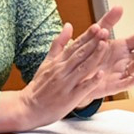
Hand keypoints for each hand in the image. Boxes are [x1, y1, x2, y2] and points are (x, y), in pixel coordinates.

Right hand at [0, 6, 133, 130]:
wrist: (28, 108)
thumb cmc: (39, 85)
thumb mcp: (47, 61)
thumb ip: (59, 44)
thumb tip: (69, 25)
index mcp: (58, 61)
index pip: (75, 46)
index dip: (87, 36)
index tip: (97, 26)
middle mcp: (62, 70)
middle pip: (80, 54)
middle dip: (93, 42)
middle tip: (104, 31)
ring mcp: (66, 84)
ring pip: (83, 68)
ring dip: (94, 57)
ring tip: (104, 45)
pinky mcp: (69, 98)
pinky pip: (82, 88)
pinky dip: (91, 81)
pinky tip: (101, 74)